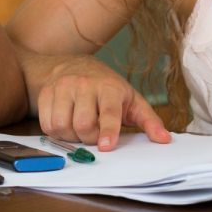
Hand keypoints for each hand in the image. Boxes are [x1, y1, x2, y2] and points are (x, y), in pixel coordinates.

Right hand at [36, 55, 169, 149]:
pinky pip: (46, 124)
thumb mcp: (132, 100)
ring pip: (62, 125)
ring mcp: (63, 87)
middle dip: (88, 138)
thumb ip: (149, 121)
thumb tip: (165, 139)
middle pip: (82, 124)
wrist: (75, 65)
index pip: (108, 112)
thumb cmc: (108, 88)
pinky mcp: (46, 93)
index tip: (106, 146)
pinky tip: (65, 123)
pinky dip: (55, 131)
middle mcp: (84, 84)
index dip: (107, 130)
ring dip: (71, 136)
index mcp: (109, 87)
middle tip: (94, 135)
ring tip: (79, 128)